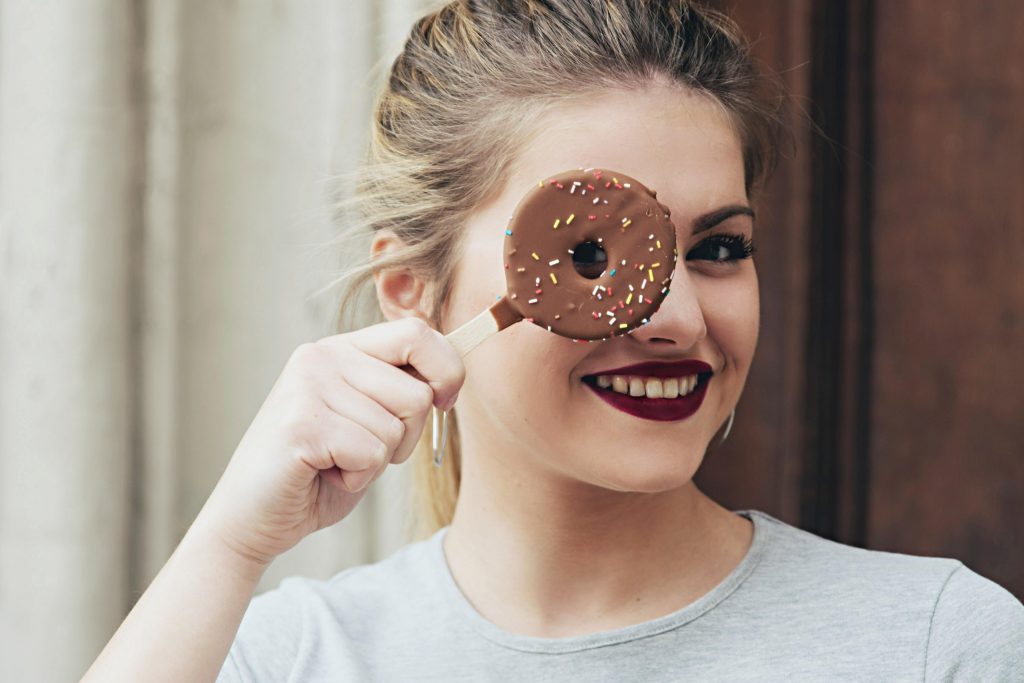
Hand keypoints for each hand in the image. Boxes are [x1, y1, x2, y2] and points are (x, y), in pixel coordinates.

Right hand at [194, 317, 463, 568]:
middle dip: (407, 436)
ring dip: (376, 461)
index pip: (418, 333)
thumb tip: (452, 376)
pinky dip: (357, 477)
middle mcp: (322, 355)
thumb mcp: (369, 422)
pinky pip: (372, 453)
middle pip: (418, 392)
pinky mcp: (301, 424)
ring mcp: (308, 386)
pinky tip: (323, 475)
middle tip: (363, 451)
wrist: (253, 519)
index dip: (448, 370)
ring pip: (396, 427)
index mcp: (342, 349)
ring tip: (335, 462)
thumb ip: (400, 392)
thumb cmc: (319, 474)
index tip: (444, 402)